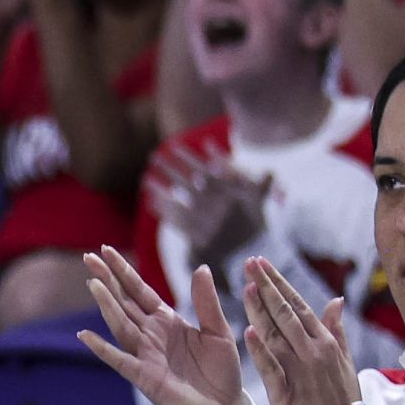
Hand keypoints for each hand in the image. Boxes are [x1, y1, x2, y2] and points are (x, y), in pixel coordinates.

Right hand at [79, 247, 246, 404]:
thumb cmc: (221, 374)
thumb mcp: (219, 332)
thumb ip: (207, 303)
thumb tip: (201, 267)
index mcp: (166, 321)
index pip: (139, 291)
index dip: (123, 271)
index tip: (105, 250)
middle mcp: (150, 335)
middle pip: (124, 302)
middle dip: (107, 280)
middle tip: (87, 258)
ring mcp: (145, 355)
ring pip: (121, 325)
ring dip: (107, 305)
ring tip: (93, 284)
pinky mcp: (145, 377)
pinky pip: (120, 360)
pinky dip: (103, 349)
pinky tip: (86, 336)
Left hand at [149, 148, 273, 269]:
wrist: (250, 257)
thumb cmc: (252, 226)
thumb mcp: (258, 202)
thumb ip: (259, 183)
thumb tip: (257, 164)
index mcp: (231, 196)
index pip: (207, 172)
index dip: (190, 158)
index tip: (174, 146)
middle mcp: (218, 208)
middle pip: (188, 184)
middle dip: (170, 168)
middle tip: (154, 156)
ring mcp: (207, 223)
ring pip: (178, 201)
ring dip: (161, 189)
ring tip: (146, 178)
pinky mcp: (198, 239)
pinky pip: (176, 221)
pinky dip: (165, 210)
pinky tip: (153, 201)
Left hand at [236, 257, 357, 404]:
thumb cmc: (342, 403)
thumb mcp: (345, 365)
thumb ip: (336, 331)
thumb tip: (335, 300)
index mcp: (325, 343)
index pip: (299, 305)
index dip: (279, 283)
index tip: (262, 263)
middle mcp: (313, 352)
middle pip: (286, 313)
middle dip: (267, 286)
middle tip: (250, 262)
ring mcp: (300, 371)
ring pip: (277, 334)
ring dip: (261, 309)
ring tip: (246, 285)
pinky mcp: (286, 393)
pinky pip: (272, 368)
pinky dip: (261, 350)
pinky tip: (248, 331)